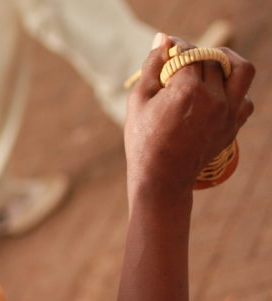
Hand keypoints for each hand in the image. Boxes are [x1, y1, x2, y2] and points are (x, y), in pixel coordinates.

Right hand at [125, 33, 254, 194]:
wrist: (162, 177)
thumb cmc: (143, 139)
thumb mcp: (139, 99)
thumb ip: (153, 66)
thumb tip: (164, 39)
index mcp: (187, 90)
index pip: (188, 53)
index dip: (177, 47)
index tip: (168, 51)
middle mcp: (213, 98)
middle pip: (212, 59)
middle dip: (196, 56)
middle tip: (181, 64)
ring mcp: (228, 112)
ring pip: (241, 70)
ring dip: (227, 62)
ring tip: (210, 66)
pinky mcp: (234, 125)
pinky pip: (245, 97)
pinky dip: (233, 91)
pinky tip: (214, 95)